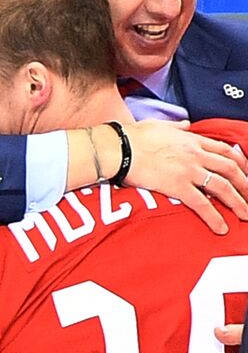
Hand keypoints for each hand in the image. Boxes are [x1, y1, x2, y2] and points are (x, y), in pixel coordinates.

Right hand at [124, 119, 247, 234]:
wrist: (118, 147)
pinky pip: (202, 204)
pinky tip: (221, 228)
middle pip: (231, 169)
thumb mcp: (159, 125)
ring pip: (223, 187)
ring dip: (238, 202)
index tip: (246, 172)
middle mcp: (196, 154)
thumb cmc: (132, 136)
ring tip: (245, 215)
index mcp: (192, 139)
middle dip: (246, 184)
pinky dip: (214, 217)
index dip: (240, 162)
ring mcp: (189, 170)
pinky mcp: (177, 186)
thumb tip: (185, 124)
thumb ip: (176, 126)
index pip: (225, 150)